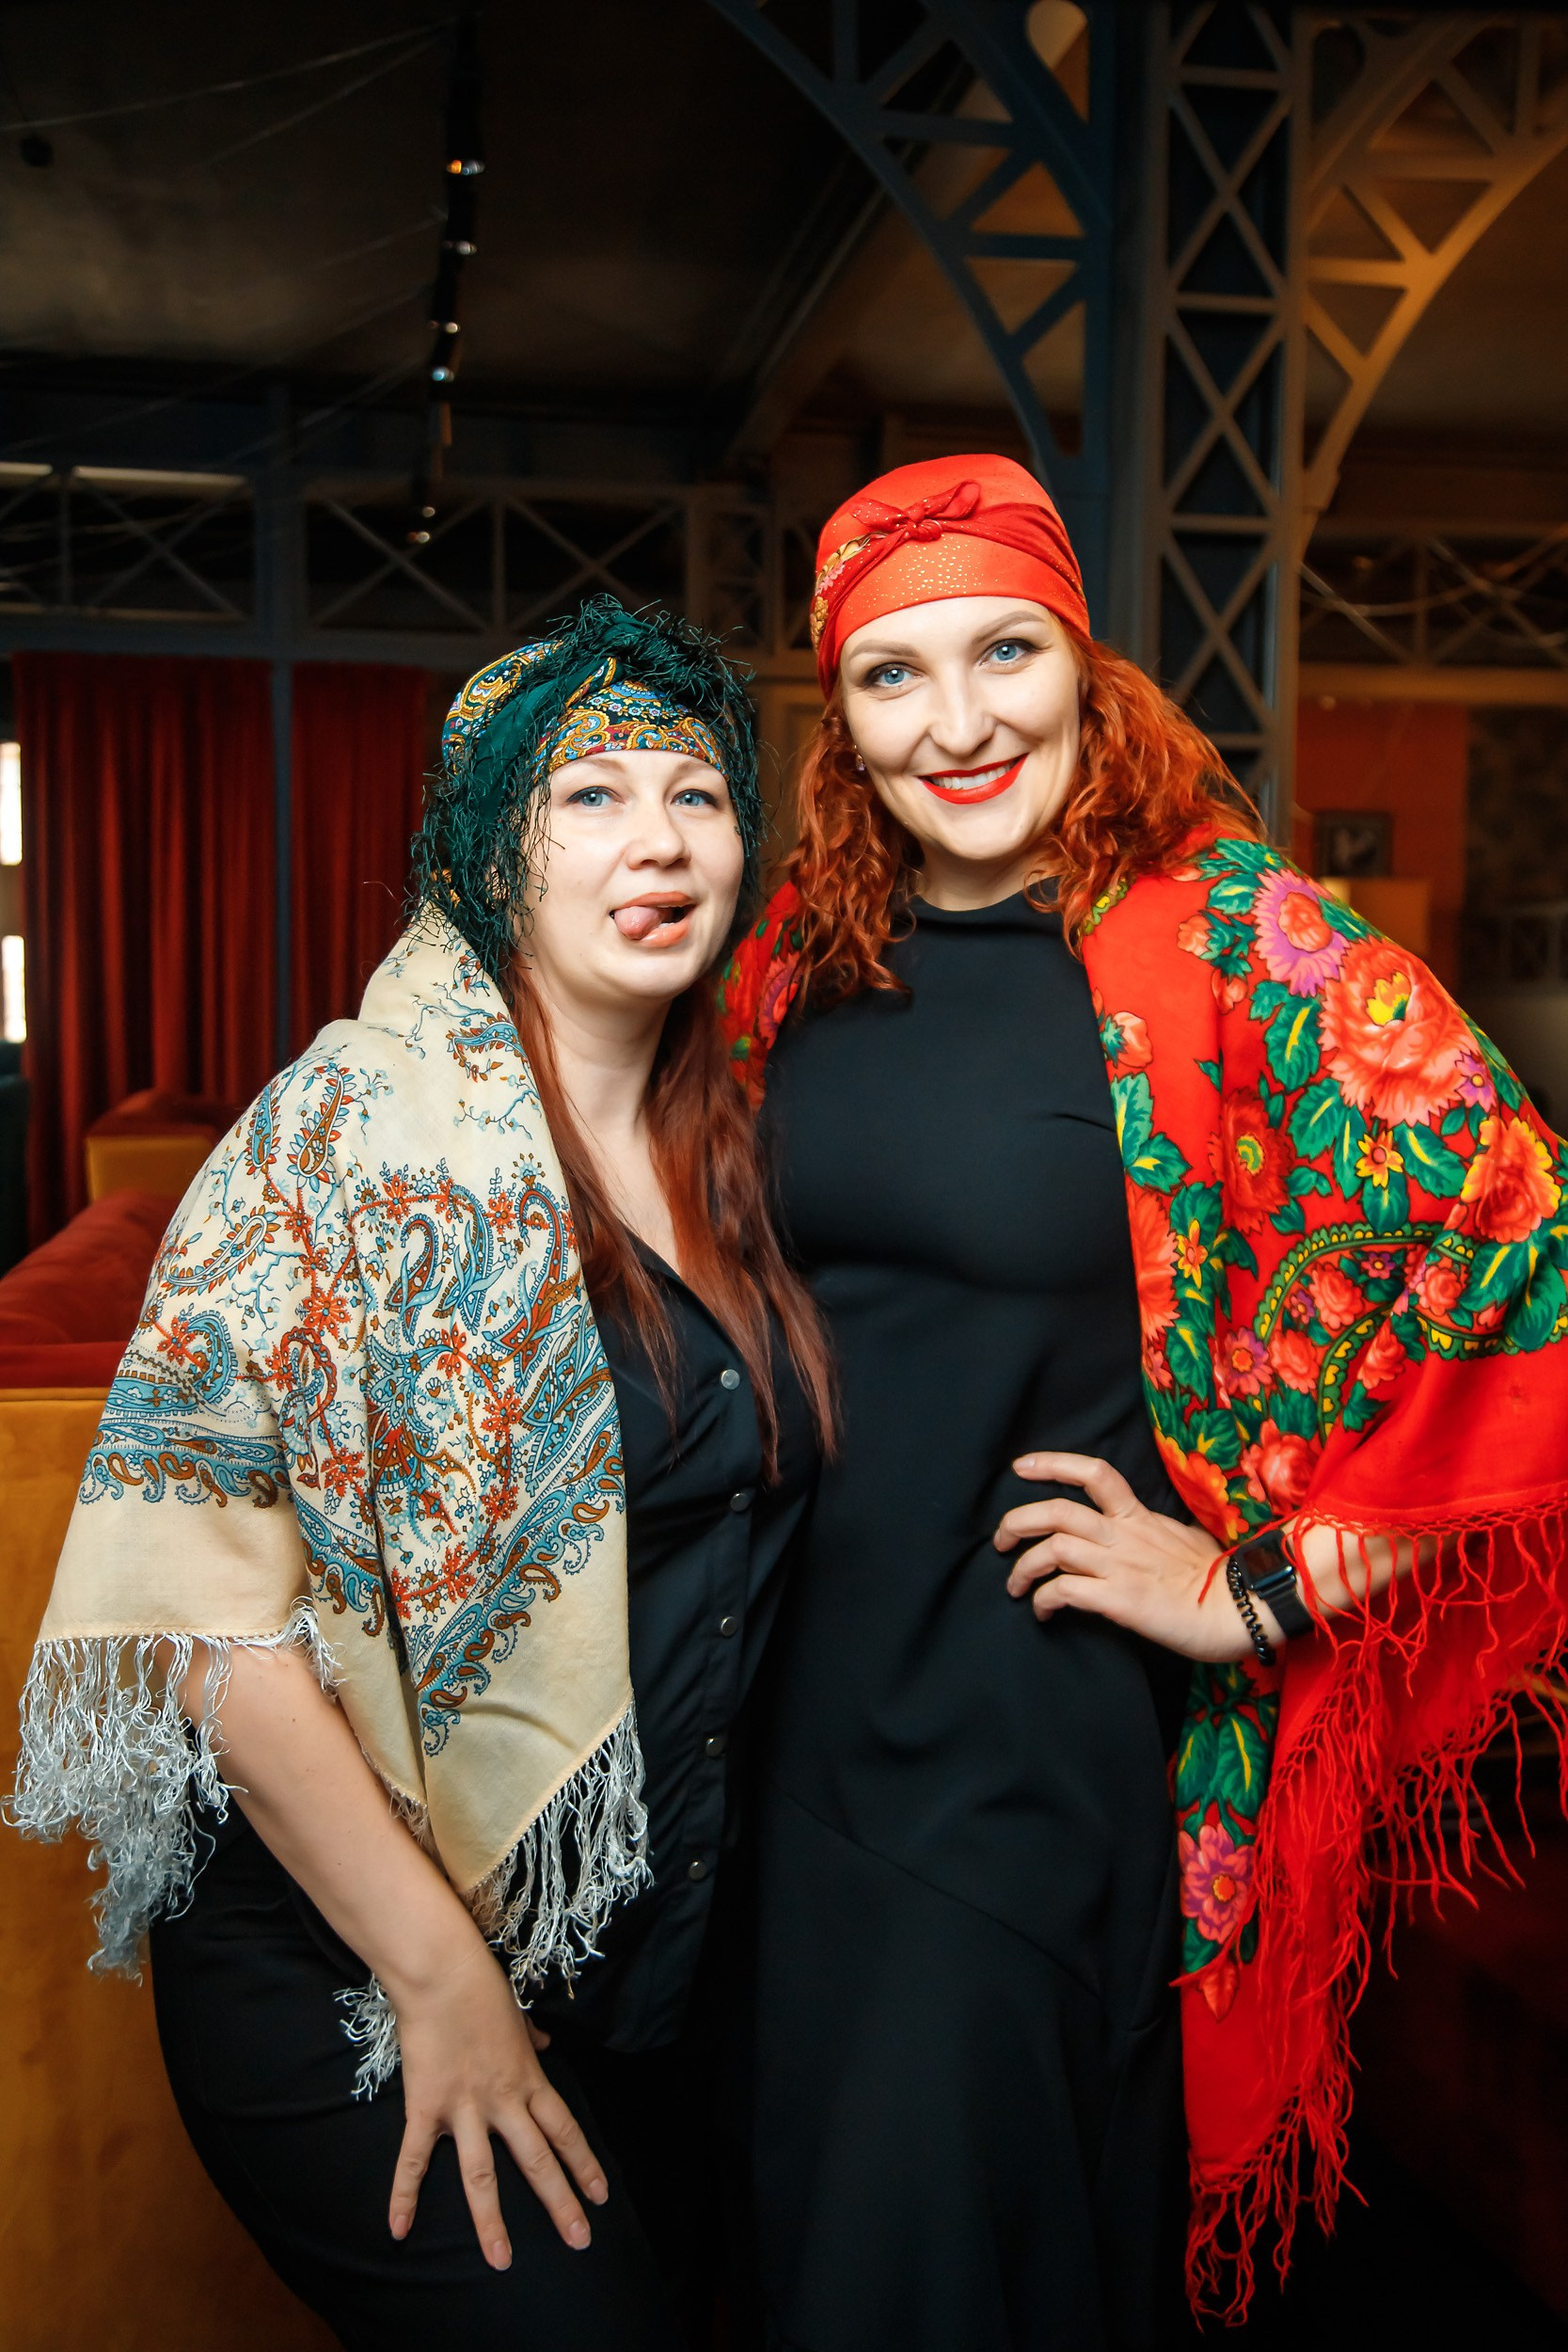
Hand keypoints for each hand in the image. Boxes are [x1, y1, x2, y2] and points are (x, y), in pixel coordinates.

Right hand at [385, 1934, 607, 2268]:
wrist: (441, 1972)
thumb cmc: (481, 1986)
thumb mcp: (517, 2014)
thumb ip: (530, 2038)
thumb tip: (543, 2044)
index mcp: (528, 2079)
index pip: (564, 2130)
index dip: (583, 2164)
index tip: (600, 2197)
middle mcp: (503, 2100)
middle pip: (536, 2159)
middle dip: (560, 2202)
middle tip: (579, 2241)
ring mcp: (464, 2107)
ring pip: (482, 2173)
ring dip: (492, 2220)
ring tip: (502, 2260)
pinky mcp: (426, 2107)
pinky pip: (413, 2159)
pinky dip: (403, 2195)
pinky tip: (398, 2230)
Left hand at [994, 1450, 1253, 1663]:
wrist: (1242, 1608)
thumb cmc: (1219, 1577)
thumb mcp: (1185, 1538)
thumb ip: (1155, 1531)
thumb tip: (1143, 1533)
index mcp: (1140, 1516)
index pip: (1094, 1473)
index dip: (1052, 1463)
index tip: (1021, 1467)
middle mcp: (1124, 1535)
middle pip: (1056, 1511)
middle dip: (1016, 1521)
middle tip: (1000, 1540)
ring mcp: (1120, 1566)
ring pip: (1053, 1550)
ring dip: (1023, 1567)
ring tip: (1015, 1585)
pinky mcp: (1120, 1600)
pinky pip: (1065, 1592)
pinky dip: (1044, 1600)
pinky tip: (1043, 1612)